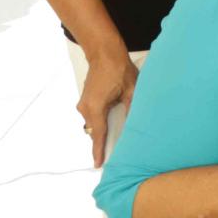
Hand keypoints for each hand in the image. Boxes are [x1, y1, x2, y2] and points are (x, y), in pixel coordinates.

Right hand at [75, 48, 138, 167]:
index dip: (98, 151)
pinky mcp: (85, 99)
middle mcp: (85, 108)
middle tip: (115, 149)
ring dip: (103, 127)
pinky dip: (101, 119)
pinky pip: (92, 115)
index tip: (98, 164)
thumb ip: (131, 109)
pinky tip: (112, 118)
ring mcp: (83, 103)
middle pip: (95, 130)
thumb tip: (134, 125)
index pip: (98, 134)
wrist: (104, 53)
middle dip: (103, 140)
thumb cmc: (119, 70)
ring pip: (93, 122)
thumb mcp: (131, 91)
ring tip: (116, 131)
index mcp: (95, 108)